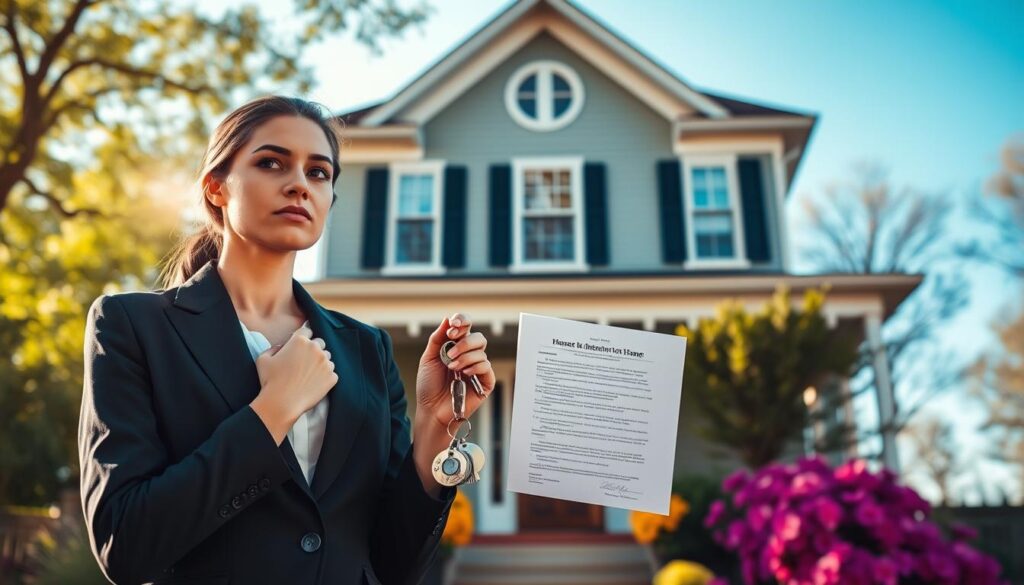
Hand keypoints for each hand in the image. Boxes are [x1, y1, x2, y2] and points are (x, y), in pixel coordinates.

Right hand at [251, 321, 336, 442]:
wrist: (282, 404)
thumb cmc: (270, 381)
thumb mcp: (263, 359)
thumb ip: (274, 348)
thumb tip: (282, 346)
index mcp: (299, 341)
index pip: (307, 330)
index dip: (303, 337)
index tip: (300, 346)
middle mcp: (315, 349)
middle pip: (320, 343)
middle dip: (313, 349)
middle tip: (305, 362)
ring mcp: (326, 363)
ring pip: (327, 358)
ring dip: (320, 363)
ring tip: (309, 374)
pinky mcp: (332, 377)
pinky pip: (331, 373)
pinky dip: (325, 377)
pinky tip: (314, 384)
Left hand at [416, 313, 495, 429]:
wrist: (430, 409)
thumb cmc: (429, 385)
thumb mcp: (428, 358)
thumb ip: (438, 338)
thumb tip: (447, 319)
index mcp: (456, 346)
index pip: (466, 327)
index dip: (462, 321)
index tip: (454, 325)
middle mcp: (469, 355)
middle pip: (477, 337)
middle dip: (464, 342)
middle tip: (449, 353)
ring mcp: (478, 368)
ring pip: (481, 351)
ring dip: (465, 357)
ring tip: (452, 367)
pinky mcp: (485, 382)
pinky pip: (486, 366)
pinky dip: (474, 367)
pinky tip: (464, 374)